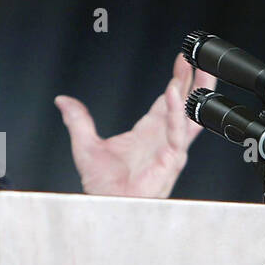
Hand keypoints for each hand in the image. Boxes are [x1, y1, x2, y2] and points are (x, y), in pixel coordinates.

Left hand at [54, 53, 216, 197]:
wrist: (107, 208)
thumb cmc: (103, 188)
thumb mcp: (85, 146)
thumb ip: (78, 121)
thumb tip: (63, 102)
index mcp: (148, 134)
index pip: (167, 101)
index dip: (176, 80)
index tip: (182, 60)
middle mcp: (162, 140)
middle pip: (183, 104)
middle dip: (192, 79)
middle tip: (197, 56)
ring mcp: (169, 150)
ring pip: (189, 116)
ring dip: (195, 92)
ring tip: (200, 70)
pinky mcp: (170, 160)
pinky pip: (175, 133)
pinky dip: (175, 113)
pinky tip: (173, 93)